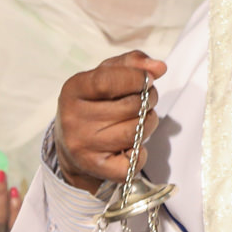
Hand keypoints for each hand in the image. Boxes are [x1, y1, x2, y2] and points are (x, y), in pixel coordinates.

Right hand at [55, 51, 166, 193]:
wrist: (72, 146)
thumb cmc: (95, 103)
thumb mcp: (107, 75)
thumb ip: (132, 63)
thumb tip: (159, 67)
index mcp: (74, 89)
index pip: (109, 80)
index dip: (136, 78)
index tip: (147, 80)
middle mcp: (73, 118)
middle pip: (130, 107)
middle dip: (148, 101)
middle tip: (145, 102)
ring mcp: (83, 145)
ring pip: (135, 132)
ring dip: (147, 124)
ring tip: (139, 121)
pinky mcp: (95, 167)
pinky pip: (134, 160)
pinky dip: (140, 153)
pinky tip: (131, 146)